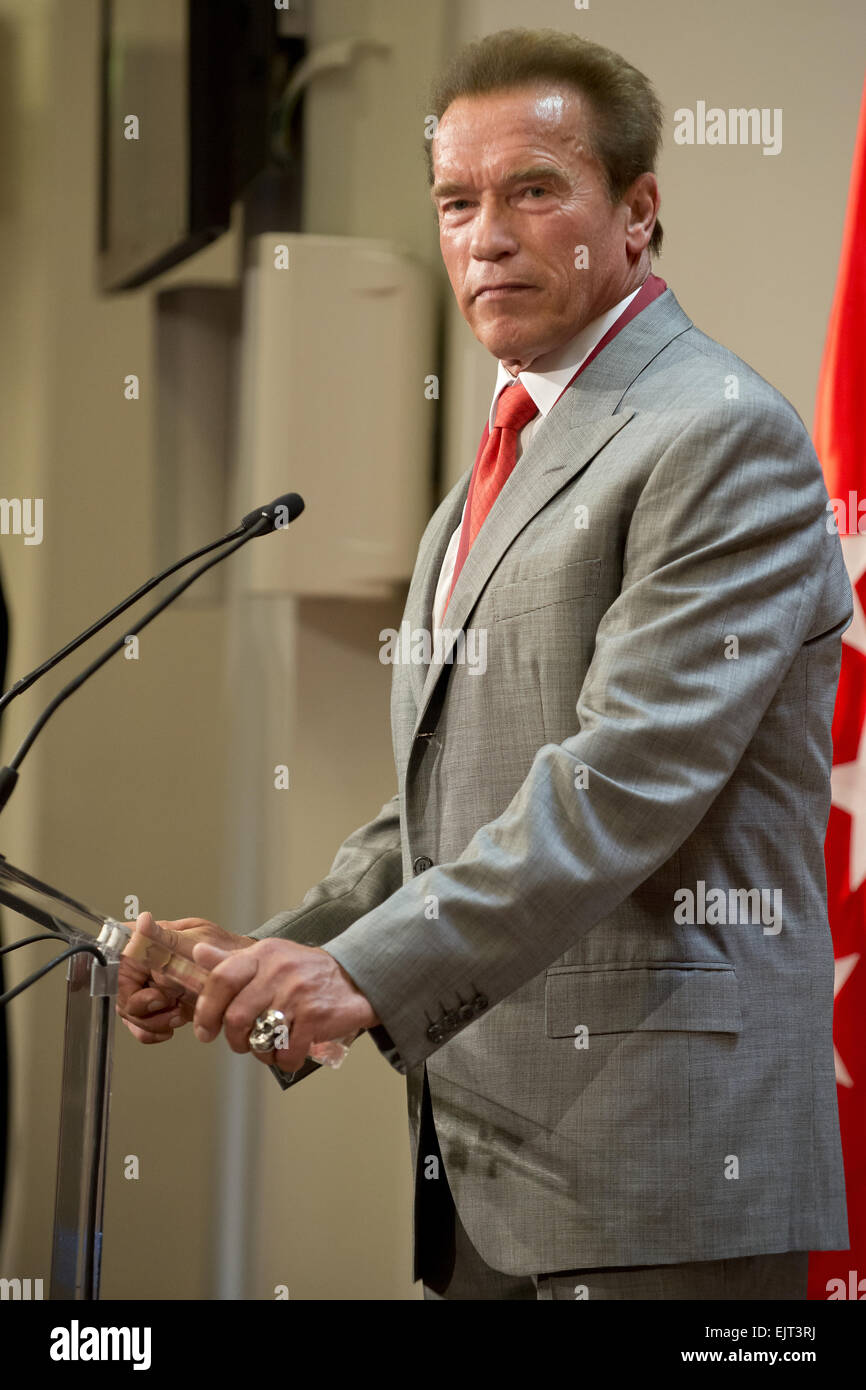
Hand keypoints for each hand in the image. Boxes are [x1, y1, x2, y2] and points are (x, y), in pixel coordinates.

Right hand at [117, 912, 255, 1043]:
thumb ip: (166, 939)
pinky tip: (172, 1025)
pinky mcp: (158, 1004)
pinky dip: (155, 1030)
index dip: (129, 988)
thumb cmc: (223, 948)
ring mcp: (149, 985)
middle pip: (123, 996)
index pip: (117, 968)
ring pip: (132, 1014)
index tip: (156, 995)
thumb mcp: (196, 941)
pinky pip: (142, 1025)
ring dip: (154, 1021)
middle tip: (172, 1005)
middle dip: (147, 1010)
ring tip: (179, 1013)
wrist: (245, 973)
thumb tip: (142, 921)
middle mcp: (142, 964)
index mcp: (146, 942)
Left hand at [190, 936, 379, 1071]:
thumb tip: (197, 953)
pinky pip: (287, 1052)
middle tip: (241, 1044)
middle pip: (236, 1016)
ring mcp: (298, 993)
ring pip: (259, 1038)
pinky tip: (290, 1054)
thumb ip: (232, 960)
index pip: (222, 978)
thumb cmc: (305, 972)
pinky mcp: (316, 1016)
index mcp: (263, 954)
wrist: (356, 978)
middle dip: (234, 1039)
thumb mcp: (270, 957)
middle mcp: (278, 970)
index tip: (205, 1031)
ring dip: (260, 1053)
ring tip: (268, 1049)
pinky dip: (284, 1062)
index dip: (206, 1009)